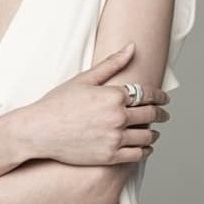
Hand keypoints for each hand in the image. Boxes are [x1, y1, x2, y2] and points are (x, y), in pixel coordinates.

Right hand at [28, 43, 169, 165]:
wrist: (39, 131)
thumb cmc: (58, 102)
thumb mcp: (85, 79)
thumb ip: (112, 63)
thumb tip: (132, 47)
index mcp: (113, 95)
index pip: (147, 94)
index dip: (159, 96)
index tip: (164, 98)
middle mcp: (118, 117)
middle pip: (150, 115)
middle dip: (160, 114)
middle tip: (164, 114)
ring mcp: (114, 138)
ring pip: (147, 136)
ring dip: (154, 133)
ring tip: (154, 132)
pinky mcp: (110, 157)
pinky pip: (137, 155)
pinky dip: (145, 150)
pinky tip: (144, 147)